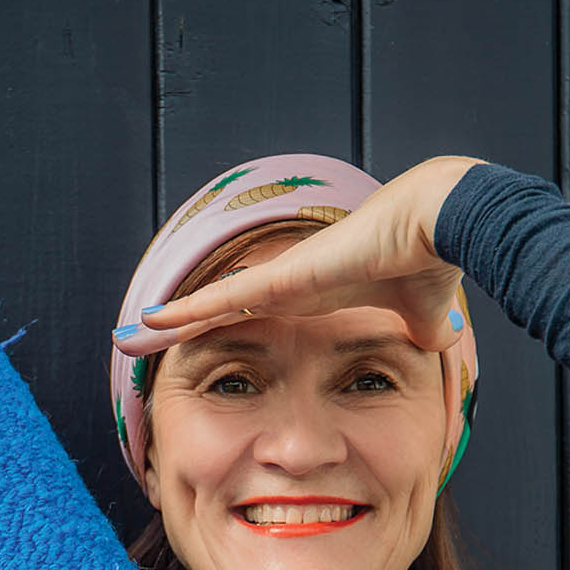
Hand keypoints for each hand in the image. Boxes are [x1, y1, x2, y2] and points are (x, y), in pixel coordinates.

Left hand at [113, 154, 487, 357]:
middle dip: (181, 324)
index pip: (254, 315)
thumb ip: (421, 331)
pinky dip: (184, 312)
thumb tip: (440, 343)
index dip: (224, 326)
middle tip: (141, 337)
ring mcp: (279, 278)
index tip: (200, 341)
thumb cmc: (428, 262)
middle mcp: (288, 284)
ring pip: (208, 305)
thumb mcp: (420, 316)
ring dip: (169, 320)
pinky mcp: (280, 278)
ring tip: (128, 334)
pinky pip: (220, 300)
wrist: (436, 227)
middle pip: (219, 308)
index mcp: (313, 294)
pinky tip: (151, 320)